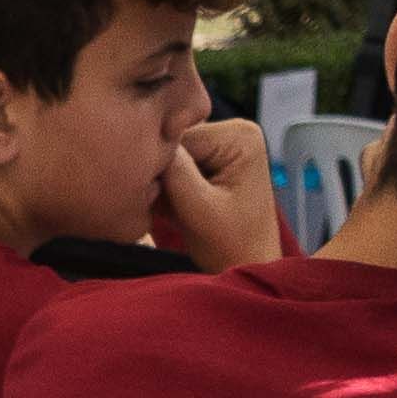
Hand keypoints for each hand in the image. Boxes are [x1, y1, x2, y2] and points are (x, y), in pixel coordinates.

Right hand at [160, 113, 279, 266]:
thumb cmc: (232, 246)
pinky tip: (174, 210)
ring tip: (172, 213)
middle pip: (174, 143)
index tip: (160, 197)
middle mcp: (234, 131)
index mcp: (240, 135)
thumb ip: (176, 173)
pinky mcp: (212, 163)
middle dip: (162, 176)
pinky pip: (176, 168)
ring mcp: (223, 146)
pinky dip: (168, 190)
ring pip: (170, 158)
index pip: (179, 136)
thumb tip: (147, 141)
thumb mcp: (200, 210)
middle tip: (165, 209)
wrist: (249, 267)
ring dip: (162, 186)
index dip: (160, 166)